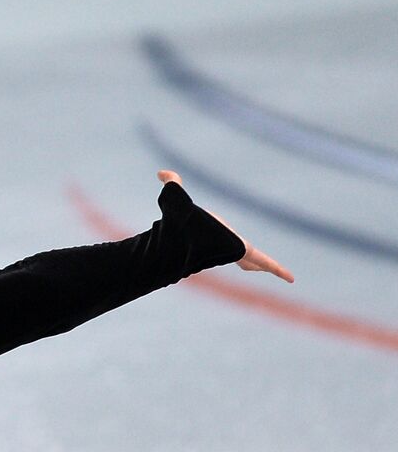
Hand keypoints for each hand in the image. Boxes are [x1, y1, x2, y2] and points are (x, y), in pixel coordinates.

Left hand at [157, 170, 294, 282]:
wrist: (184, 240)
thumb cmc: (180, 220)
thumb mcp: (174, 199)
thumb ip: (172, 184)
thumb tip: (161, 173)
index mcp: (213, 233)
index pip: (222, 238)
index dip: (223, 239)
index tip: (224, 240)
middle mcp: (223, 243)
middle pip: (238, 254)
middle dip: (244, 262)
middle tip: (253, 267)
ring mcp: (233, 250)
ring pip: (250, 261)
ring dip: (260, 266)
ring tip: (270, 272)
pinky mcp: (243, 253)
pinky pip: (265, 262)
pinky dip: (277, 269)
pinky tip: (290, 278)